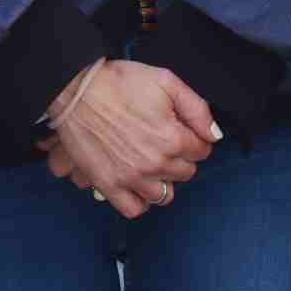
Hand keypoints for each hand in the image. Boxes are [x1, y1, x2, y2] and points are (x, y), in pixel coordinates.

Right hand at [35, 59, 213, 217]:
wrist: (76, 90)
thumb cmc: (118, 82)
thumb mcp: (165, 80)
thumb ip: (196, 108)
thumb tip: (214, 135)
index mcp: (173, 138)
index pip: (202, 150)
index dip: (194, 137)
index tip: (180, 128)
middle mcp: (156, 163)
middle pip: (186, 172)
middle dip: (180, 157)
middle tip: (163, 139)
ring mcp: (132, 178)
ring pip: (165, 195)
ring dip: (163, 179)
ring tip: (150, 161)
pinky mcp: (109, 185)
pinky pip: (134, 209)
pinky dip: (140, 200)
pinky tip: (138, 184)